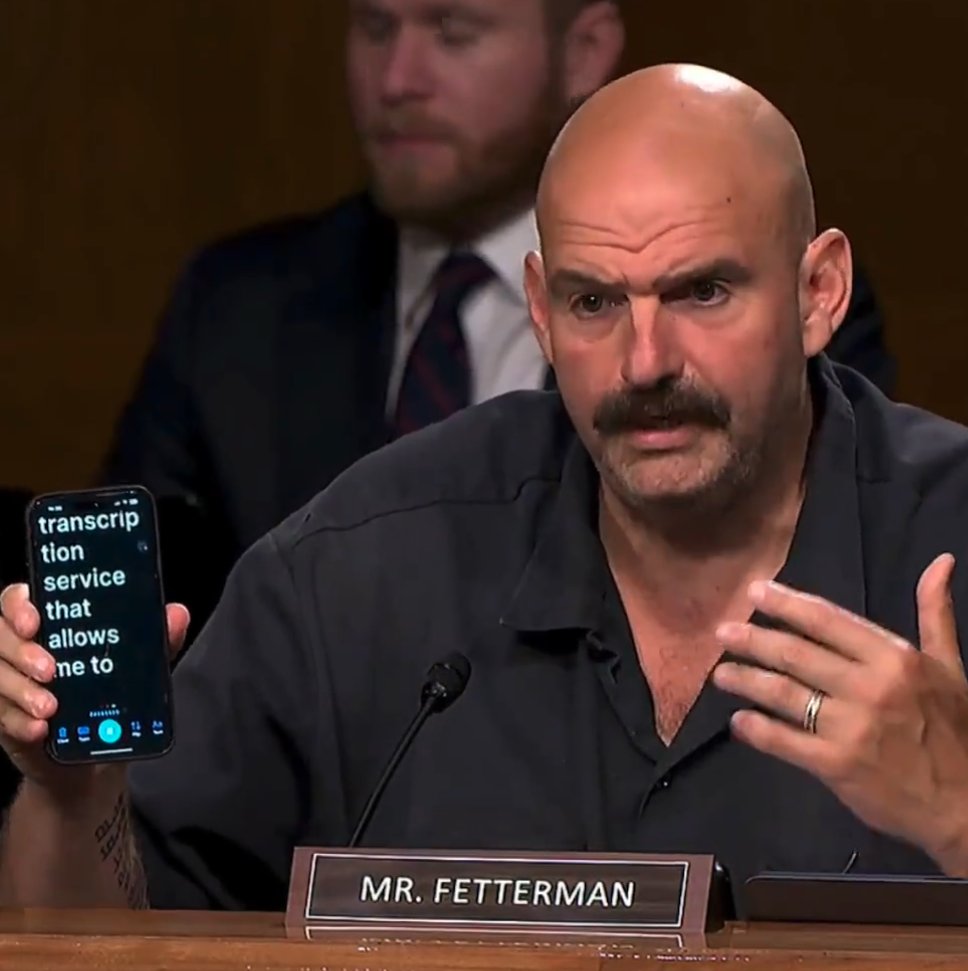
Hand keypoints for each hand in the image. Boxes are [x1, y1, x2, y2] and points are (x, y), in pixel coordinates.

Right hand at [0, 583, 188, 790]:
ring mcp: (7, 681)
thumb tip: (177, 613)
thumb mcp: (138, 668)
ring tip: (51, 707)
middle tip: (52, 670)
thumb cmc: (113, 697)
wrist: (95, 755)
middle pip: (0, 635)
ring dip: (20, 690)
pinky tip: (39, 730)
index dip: (19, 606)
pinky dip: (17, 722)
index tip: (36, 621)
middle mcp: (21, 648)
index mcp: (51, 623)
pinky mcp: (2, 715)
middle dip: (22, 651)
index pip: (17, 600)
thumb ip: (156, 641)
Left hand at [711, 554, 967, 874]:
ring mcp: (850, 727)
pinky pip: (784, 741)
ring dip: (746, 680)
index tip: (753, 592)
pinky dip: (757, 729)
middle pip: (796, 654)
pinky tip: (737, 721)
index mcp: (894, 659)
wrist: (966, 804)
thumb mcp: (951, 667)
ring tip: (719, 674)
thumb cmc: (954, 731)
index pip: (828, 620)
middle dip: (753, 639)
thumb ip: (934, 614)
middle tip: (721, 632)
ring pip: (783, 693)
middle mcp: (868, 687)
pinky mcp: (836, 765)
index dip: (787, 604)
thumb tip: (940, 561)